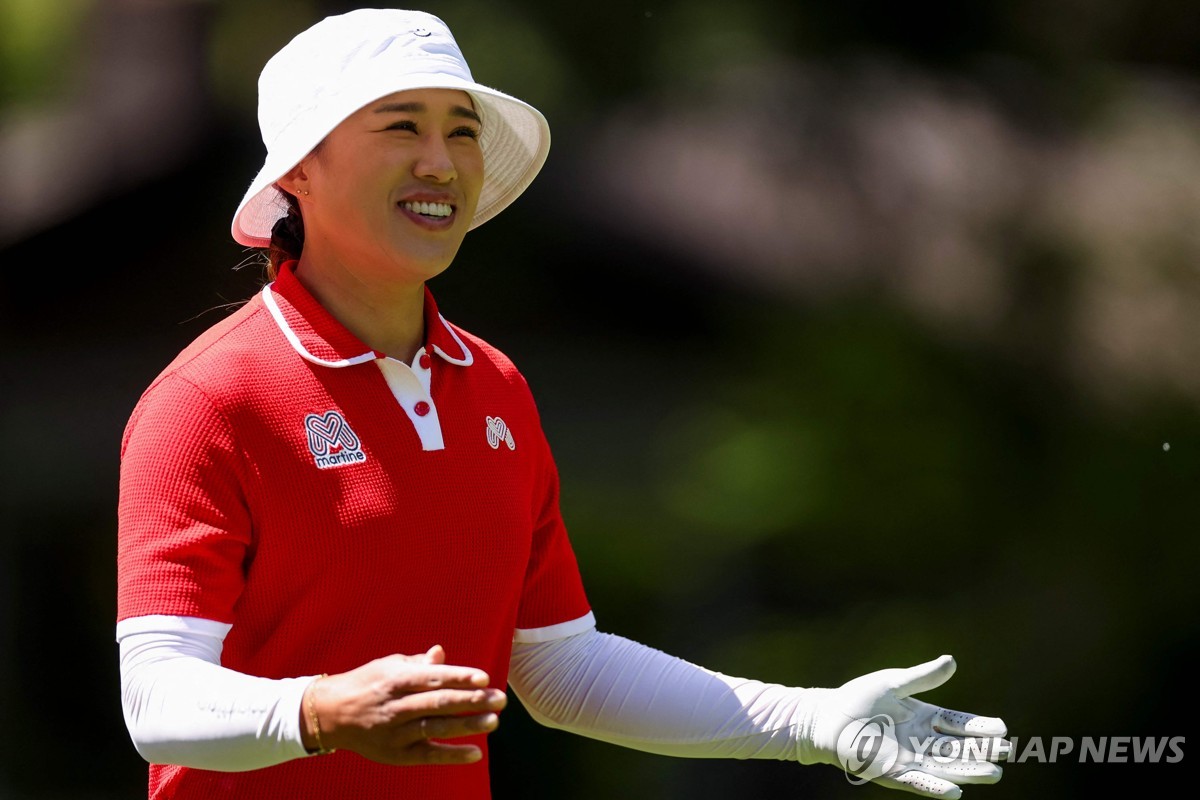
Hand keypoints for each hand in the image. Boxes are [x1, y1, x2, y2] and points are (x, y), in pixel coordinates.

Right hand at [303, 645, 507, 765]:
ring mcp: (395, 732)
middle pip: (438, 703)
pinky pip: (427, 756)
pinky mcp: (395, 754)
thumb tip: (442, 654)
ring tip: (493, 720)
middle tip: (500, 698)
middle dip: (471, 701)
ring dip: (466, 725)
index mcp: (395, 679)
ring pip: (435, 729)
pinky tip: (475, 752)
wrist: (330, 714)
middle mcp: (395, 706)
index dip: (459, 677)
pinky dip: (451, 755)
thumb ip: (418, 664)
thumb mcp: (388, 666)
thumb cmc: (367, 683)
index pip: (433, 678)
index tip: (484, 678)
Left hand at [799, 655, 1008, 797]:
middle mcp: (922, 740)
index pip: (958, 724)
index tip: (1002, 728)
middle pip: (958, 748)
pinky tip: (955, 791)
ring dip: (968, 772)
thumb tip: (951, 661)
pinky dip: (935, 787)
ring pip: (946, 767)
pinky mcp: (893, 772)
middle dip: (982, 751)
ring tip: (993, 773)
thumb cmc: (859, 697)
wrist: (828, 717)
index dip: (979, 727)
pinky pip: (918, 782)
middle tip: (1006, 752)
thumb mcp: (893, 683)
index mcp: (925, 717)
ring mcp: (910, 758)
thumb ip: (922, 677)